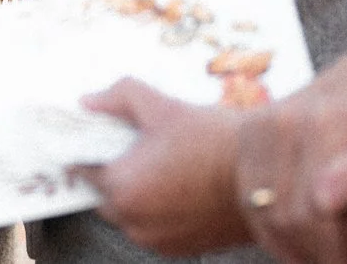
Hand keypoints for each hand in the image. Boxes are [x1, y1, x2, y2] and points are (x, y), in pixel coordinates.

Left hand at [76, 79, 250, 255]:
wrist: (263, 174)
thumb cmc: (215, 142)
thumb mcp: (161, 107)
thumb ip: (118, 98)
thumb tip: (89, 101)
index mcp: (122, 187)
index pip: (83, 170)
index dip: (90, 151)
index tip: (100, 140)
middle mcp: (134, 221)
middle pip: (104, 195)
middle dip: (115, 173)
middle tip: (138, 149)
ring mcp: (158, 240)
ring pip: (130, 215)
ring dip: (137, 194)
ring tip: (164, 166)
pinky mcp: (180, 249)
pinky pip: (154, 229)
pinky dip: (159, 211)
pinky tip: (179, 186)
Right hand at [233, 43, 346, 263]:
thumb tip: (322, 201)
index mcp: (323, 124)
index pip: (314, 214)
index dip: (335, 252)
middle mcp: (283, 122)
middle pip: (287, 216)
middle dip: (315, 254)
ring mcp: (260, 127)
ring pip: (264, 212)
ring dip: (292, 247)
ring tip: (325, 260)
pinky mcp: (247, 136)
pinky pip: (248, 199)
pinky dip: (271, 232)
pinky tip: (299, 248)